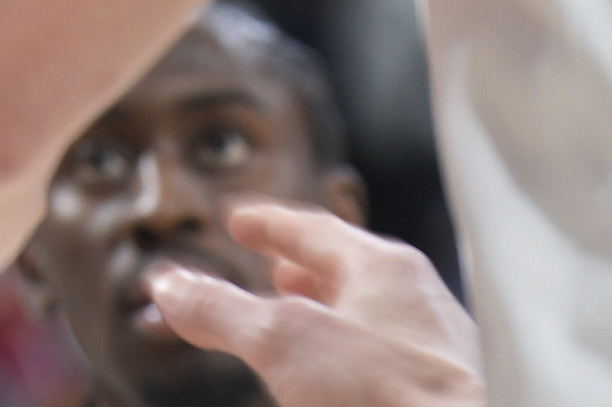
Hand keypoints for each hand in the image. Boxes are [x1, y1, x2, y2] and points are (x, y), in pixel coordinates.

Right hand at [148, 202, 485, 405]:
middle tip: (272, 272)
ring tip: (302, 332)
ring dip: (331, 320)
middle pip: (350, 274)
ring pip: (375, 320)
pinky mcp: (444, 394)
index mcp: (383, 268)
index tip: (241, 221)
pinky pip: (392, 361)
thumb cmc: (390, 392)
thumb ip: (222, 312)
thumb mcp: (283, 344)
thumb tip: (167, 287)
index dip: (269, 226)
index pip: (314, 230)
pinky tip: (341, 386)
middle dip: (304, 274)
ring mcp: (438, 351)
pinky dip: (355, 362)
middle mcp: (418, 302)